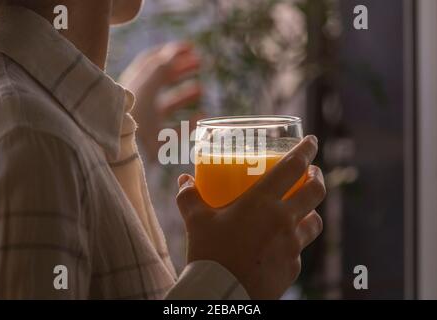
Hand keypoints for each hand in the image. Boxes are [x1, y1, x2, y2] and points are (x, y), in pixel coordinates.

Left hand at [119, 42, 201, 161]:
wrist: (123, 153)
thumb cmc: (131, 116)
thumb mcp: (147, 86)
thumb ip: (161, 68)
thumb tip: (175, 50)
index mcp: (133, 87)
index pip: (150, 62)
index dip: (170, 52)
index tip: (190, 47)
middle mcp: (138, 103)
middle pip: (160, 82)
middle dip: (180, 70)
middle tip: (199, 62)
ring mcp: (146, 123)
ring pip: (167, 105)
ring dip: (185, 95)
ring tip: (201, 89)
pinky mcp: (154, 143)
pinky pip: (173, 130)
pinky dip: (188, 123)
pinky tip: (202, 117)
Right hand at [176, 136, 324, 298]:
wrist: (221, 296)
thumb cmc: (208, 254)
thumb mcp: (196, 221)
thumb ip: (189, 197)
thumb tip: (184, 181)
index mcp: (262, 202)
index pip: (293, 167)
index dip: (306, 150)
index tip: (312, 141)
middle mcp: (283, 221)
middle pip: (315, 191)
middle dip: (318, 177)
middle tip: (312, 172)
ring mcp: (292, 246)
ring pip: (315, 221)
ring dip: (312, 210)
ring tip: (303, 208)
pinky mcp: (293, 268)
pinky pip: (300, 249)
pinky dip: (296, 241)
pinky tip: (283, 243)